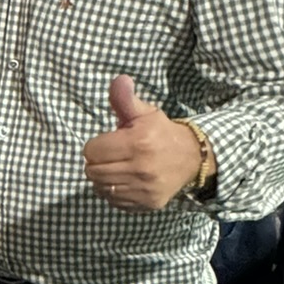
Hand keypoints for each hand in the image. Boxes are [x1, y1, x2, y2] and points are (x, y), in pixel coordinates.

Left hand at [83, 75, 203, 211]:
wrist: (192, 158)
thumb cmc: (161, 133)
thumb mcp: (144, 113)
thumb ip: (125, 99)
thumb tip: (119, 80)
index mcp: (137, 142)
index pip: (92, 151)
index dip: (96, 146)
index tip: (107, 143)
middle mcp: (141, 168)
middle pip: (92, 171)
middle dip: (97, 162)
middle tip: (110, 156)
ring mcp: (144, 189)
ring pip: (100, 188)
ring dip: (103, 178)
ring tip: (116, 168)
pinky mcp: (147, 203)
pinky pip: (114, 201)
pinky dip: (113, 193)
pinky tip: (124, 181)